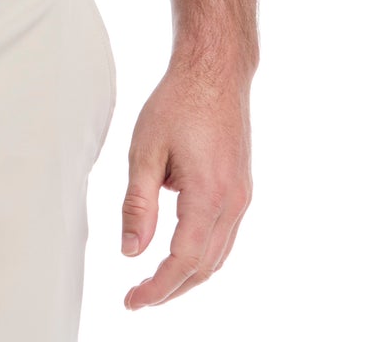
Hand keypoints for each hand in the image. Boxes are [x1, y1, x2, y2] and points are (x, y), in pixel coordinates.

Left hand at [119, 57, 253, 309]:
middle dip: (171, 289)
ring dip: (188, 275)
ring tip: (154, 282)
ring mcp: (242, 197)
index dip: (157, 288)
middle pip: (204, 267)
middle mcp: (233, 203)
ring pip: (218, 255)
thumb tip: (131, 252)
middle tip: (138, 298)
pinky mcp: (241, 188)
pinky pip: (225, 236)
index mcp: (209, 196)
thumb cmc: (178, 102)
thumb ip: (137, 204)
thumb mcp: (144, 150)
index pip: (183, 261)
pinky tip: (178, 250)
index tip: (132, 301)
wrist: (215, 70)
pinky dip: (202, 254)